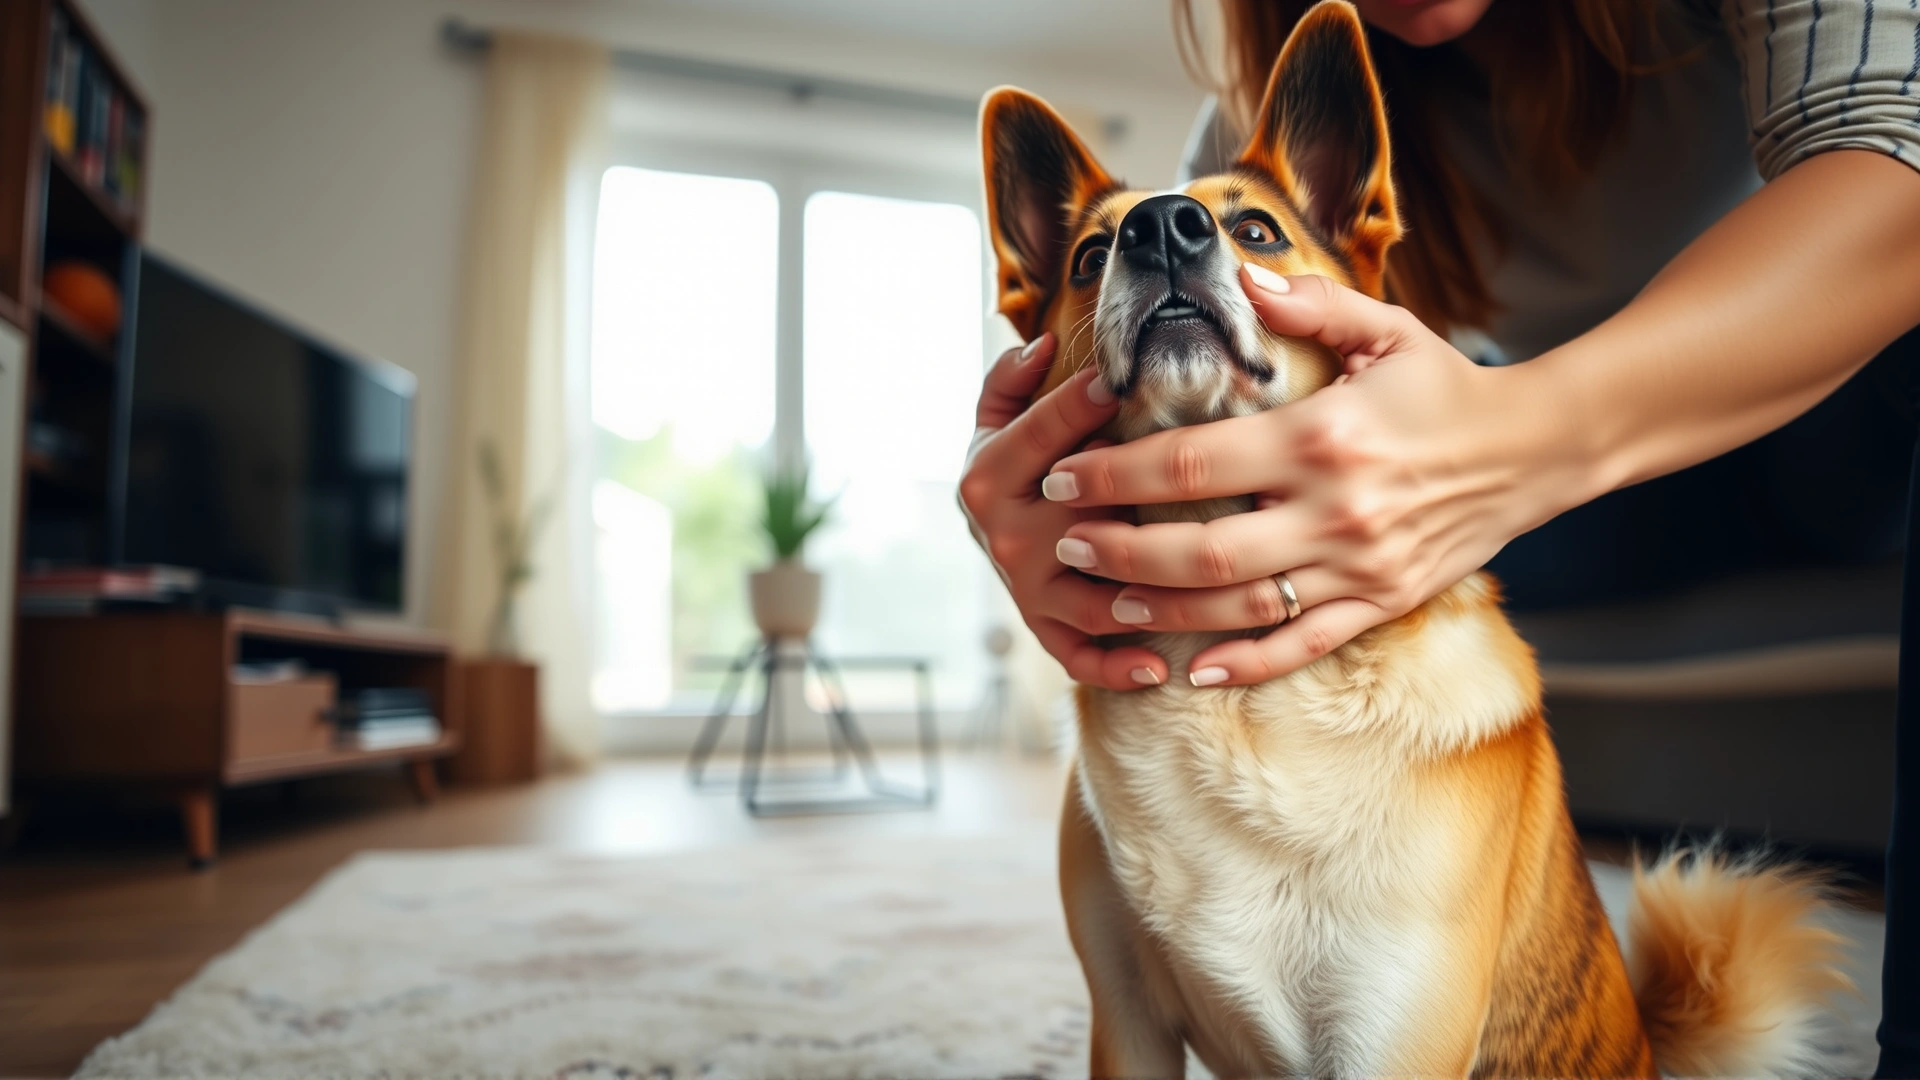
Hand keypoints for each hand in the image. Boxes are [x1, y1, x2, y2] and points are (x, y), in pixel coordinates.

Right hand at [960, 333, 1170, 690]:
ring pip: (1088, 600)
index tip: (1124, 383)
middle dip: (1130, 506)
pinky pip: (1079, 656)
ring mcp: (1027, 589)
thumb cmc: (1018, 457)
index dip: (1080, 405)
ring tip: (1192, 594)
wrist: (994, 526)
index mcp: (988, 474)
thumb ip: (1013, 378)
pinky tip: (1160, 665)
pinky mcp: (1045, 628)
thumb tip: (1044, 347)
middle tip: (1195, 490)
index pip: (1042, 434)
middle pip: (1076, 521)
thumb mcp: (999, 413)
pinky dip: (1117, 667)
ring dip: (1138, 600)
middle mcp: (1004, 537)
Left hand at [1041, 267, 1593, 686]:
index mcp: (1322, 437)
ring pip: (1240, 607)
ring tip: (1108, 601)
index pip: (1191, 461)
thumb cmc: (1446, 387)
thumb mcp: (1385, 328)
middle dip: (1121, 550)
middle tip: (1066, 543)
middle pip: (1201, 549)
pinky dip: (1247, 664)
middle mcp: (1335, 510)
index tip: (1064, 473)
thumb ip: (1306, 303)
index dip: (1116, 474)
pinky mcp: (1380, 604)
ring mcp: (1357, 567)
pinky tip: (1194, 671)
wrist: (1536, 450)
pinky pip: (1302, 645)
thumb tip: (1238, 277)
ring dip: (1165, 611)